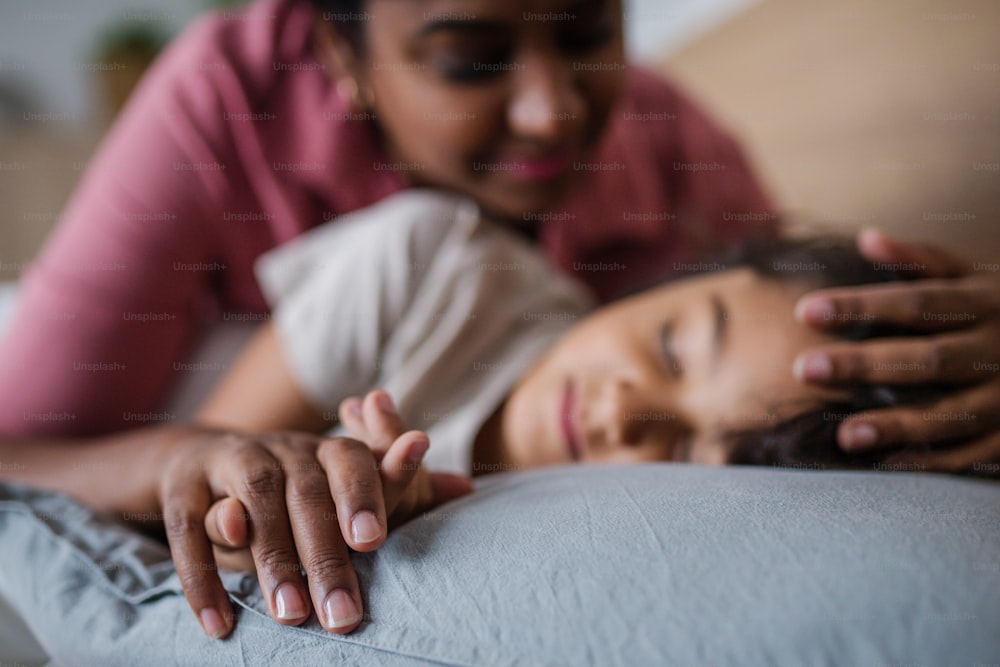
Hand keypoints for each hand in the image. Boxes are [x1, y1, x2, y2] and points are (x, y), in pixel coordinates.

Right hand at [158, 392, 467, 640]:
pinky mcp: (182, 485)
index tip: (374, 541)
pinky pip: (187, 529)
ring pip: (253, 505)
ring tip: (291, 617)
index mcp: (323, 449)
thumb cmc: (293, 487)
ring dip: (272, 562)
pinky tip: (219, 626)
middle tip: (343, 615)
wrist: (203, 460)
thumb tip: (466, 487)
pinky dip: (201, 578)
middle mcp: (281, 447)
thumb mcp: (339, 487)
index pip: (350, 462)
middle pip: (305, 496)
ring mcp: (229, 460)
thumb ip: (396, 487)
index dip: (364, 495)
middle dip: (325, 556)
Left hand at [792, 229, 999, 473]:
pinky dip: (929, 461)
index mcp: (985, 303)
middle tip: (804, 367)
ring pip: (949, 414)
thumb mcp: (974, 276)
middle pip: (927, 359)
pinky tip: (884, 465)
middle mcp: (997, 351)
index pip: (915, 303)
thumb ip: (921, 261)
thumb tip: (868, 238)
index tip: (806, 311)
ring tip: (843, 434)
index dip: (862, 306)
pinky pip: (969, 454)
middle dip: (865, 364)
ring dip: (896, 425)